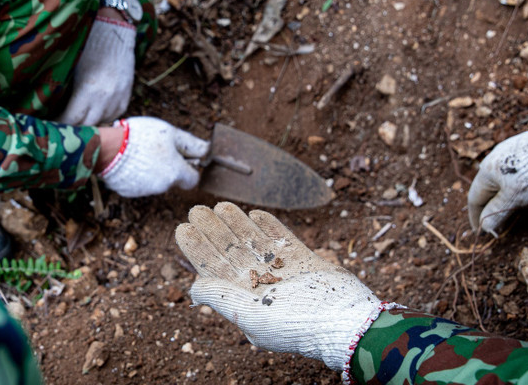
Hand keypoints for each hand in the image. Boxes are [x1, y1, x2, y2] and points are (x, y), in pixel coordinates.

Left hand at [57, 16, 135, 125]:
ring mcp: (118, 100)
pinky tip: (92, 111)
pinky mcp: (125, 98)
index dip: (59, 124)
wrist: (114, 33)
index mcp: (88, 90)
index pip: (72, 120)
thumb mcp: (72, 69)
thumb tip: (51, 108)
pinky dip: (102, 117)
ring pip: (100, 123)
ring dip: (88, 124)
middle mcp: (105, 99)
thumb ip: (65, 92)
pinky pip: (112, 116)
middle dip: (72, 127)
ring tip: (75, 120)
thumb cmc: (86, 47)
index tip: (50, 124)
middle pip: (87, 126)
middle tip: (60, 126)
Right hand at [100, 117, 207, 196]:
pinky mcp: (129, 192)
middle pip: (173, 180)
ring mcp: (145, 191)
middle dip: (170, 167)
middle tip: (159, 150)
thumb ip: (191, 144)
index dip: (190, 167)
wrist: (108, 147)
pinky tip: (129, 160)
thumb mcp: (171, 133)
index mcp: (176, 173)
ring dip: (153, 170)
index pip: (192, 180)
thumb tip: (207, 150)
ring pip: (156, 182)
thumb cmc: (141, 137)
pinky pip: (139, 184)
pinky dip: (138, 174)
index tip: (182, 157)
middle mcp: (163, 186)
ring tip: (140, 152)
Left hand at [176, 202, 397, 376]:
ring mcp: (285, 272)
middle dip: (214, 230)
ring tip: (221, 205)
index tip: (183, 228)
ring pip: (255, 242)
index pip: (215, 270)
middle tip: (196, 209)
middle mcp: (263, 285)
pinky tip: (255, 213)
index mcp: (245, 301)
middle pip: (232, 252)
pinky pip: (283, 239)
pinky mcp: (306, 261)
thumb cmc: (296, 323)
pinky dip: (270, 225)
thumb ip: (221, 297)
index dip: (198, 249)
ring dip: (238, 223)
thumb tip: (193, 286)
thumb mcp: (249, 315)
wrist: (344, 320)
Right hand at [468, 127, 527, 235]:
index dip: (475, 217)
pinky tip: (523, 187)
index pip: (474, 199)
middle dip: (489, 206)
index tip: (479, 230)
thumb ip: (497, 212)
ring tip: (509, 207)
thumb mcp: (514, 198)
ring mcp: (507, 150)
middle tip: (495, 223)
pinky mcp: (522, 146)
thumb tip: (483, 227)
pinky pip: (512, 169)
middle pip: (486, 187)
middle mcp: (492, 159)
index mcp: (485, 172)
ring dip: (501, 194)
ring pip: (500, 178)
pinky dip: (512, 183)